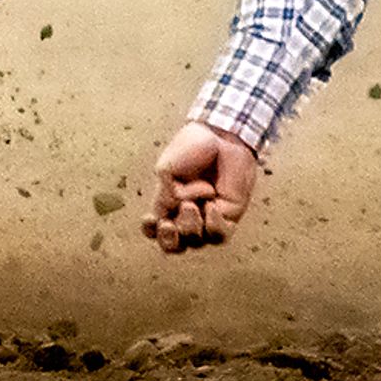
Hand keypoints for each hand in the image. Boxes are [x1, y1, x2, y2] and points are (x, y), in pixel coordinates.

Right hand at [145, 120, 259, 251]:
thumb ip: (164, 196)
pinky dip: (213, 225)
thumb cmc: (192, 147)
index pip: (155, 229)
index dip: (151, 231)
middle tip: (169, 225)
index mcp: (169, 202)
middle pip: (174, 245)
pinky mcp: (229, 216)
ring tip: (192, 204)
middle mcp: (187, 214)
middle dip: (169, 240)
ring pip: (196, 241)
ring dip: (189, 226)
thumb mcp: (168, 170)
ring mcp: (208, 217)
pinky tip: (212, 205)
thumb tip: (170, 217)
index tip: (150, 218)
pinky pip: (219, 236)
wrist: (220, 135)